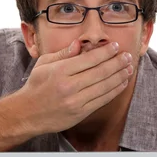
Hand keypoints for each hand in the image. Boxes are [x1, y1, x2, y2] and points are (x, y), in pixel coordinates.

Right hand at [17, 38, 133, 133]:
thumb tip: (80, 44)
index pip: (89, 59)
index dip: (105, 52)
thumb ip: (63, 53)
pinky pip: (102, 100)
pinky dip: (114, 91)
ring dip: (120, 76)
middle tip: (127, 56)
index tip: (115, 46)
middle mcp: (69, 86)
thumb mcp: (44, 64)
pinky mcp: (80, 113)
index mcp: (60, 71)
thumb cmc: (36, 86)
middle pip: (100, 72)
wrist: (27, 113)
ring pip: (105, 86)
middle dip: (117, 62)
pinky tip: (121, 83)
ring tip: (129, 68)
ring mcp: (76, 101)